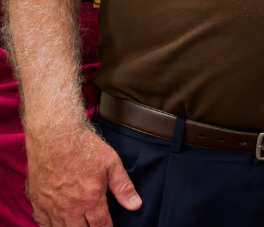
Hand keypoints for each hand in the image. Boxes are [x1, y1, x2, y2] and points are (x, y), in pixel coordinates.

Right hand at [25, 123, 140, 226]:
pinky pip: (43, 223)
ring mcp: (51, 206)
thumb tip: (135, 205)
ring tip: (80, 225)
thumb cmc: (84, 147)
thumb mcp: (111, 163)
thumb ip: (123, 187)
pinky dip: (51, 226)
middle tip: (95, 225)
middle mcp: (70, 207)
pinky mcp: (37, 201)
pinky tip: (59, 224)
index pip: (101, 226)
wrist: (54, 135)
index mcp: (91, 199)